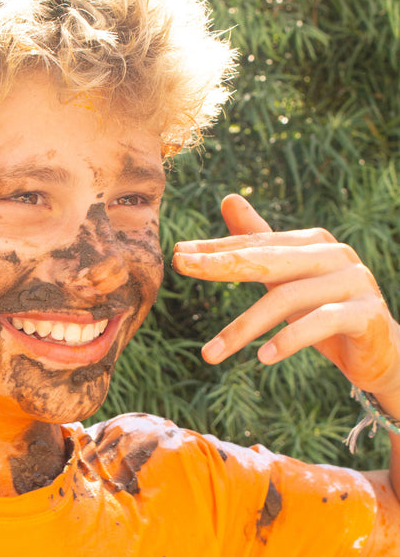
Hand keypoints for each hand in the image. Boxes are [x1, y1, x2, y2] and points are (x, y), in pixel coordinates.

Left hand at [172, 193, 399, 402]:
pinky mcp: (365, 314)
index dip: (216, 248)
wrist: (382, 352)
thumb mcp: (289, 280)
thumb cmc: (327, 312)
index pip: (256, 243)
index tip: (178, 255)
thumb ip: (261, 245)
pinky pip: (320, 322)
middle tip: (181, 267)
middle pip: (268, 259)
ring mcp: (353, 281)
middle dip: (221, 264)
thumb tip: (229, 198)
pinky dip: (289, 340)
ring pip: (287, 297)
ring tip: (210, 354)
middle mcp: (333, 254)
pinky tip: (262, 358)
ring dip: (243, 327)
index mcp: (312, 243)